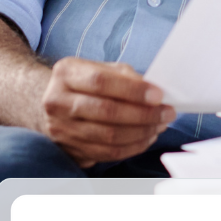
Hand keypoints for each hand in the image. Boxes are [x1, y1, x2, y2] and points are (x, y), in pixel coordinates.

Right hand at [38, 58, 175, 167]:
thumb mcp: (103, 68)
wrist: (53, 102)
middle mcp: (57, 101)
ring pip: (107, 136)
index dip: (133, 90)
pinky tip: (146, 138)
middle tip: (167, 113)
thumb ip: (126, 76)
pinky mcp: (68, 148)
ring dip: (141, 132)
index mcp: (66, 73)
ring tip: (160, 125)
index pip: (101, 82)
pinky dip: (132, 147)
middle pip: (105, 111)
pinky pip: (106, 152)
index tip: (159, 96)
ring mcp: (60, 128)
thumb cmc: (87, 83)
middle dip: (143, 114)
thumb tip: (155, 91)